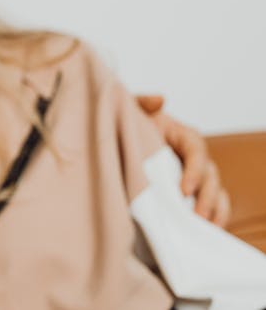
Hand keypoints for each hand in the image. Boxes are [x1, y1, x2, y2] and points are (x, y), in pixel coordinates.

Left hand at [137, 95, 230, 226]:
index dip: (193, 171)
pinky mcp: (189, 192)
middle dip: (206, 197)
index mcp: (183, 135)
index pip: (197, 151)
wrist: (115, 141)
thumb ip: (142, 102)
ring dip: (213, 210)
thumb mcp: (130, 109)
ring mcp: (193, 175)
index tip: (183, 190)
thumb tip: (160, 99)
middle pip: (210, 176)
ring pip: (215, 192)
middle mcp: (193, 157)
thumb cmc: (126, 124)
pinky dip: (214, 217)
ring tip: (203, 228)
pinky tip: (207, 231)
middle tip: (195, 216)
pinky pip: (210, 205)